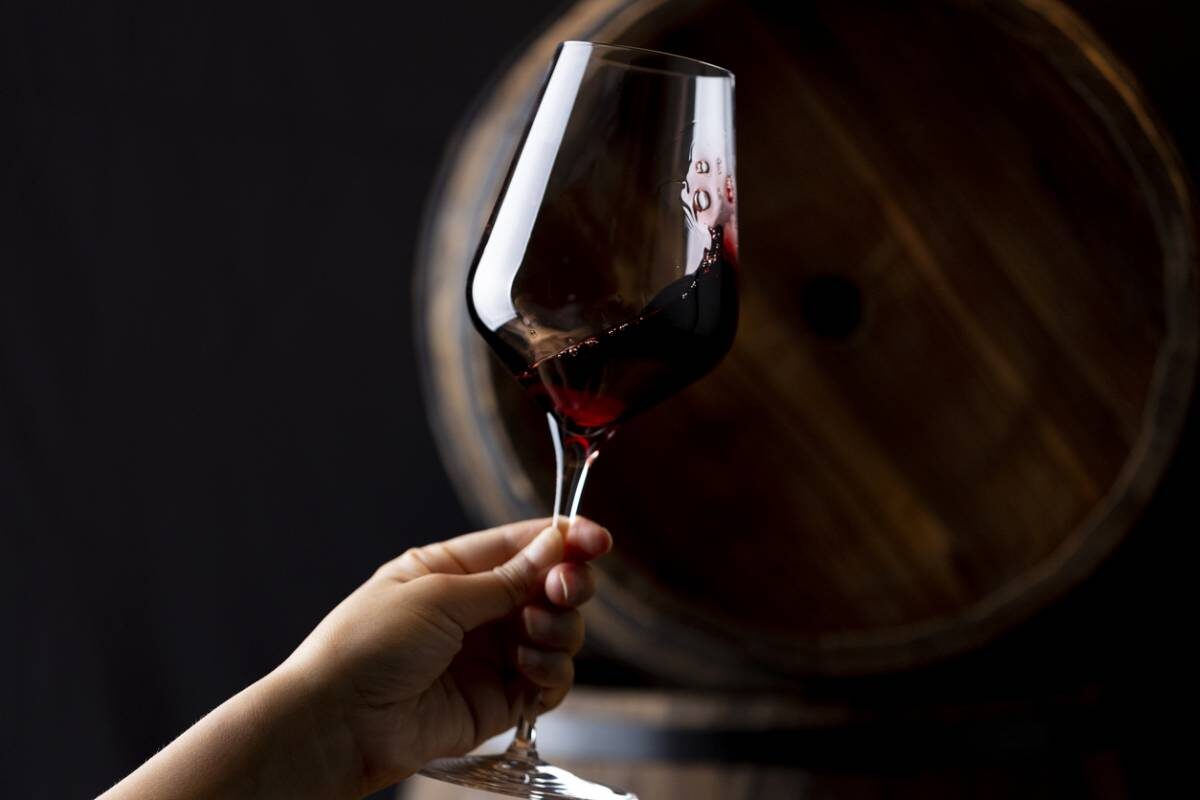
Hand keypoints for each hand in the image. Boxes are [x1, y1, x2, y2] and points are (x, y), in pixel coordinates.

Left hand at [279, 517, 611, 794]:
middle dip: (567, 584)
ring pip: (557, 632)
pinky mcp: (498, 700)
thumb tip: (555, 544)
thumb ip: (505, 578)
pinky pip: (548, 681)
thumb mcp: (437, 596)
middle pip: (548, 587)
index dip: (564, 540)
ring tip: (533, 632)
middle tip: (563, 589)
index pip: (521, 546)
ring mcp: (489, 656)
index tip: (597, 539)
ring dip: (559, 629)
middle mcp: (476, 610)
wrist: (337, 723)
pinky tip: (530, 669)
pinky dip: (552, 672)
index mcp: (451, 570)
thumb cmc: (366, 645)